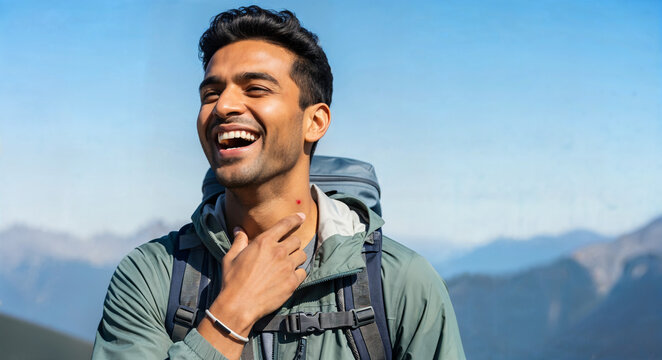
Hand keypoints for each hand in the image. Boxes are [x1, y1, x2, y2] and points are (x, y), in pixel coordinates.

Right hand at [207, 213, 307, 334]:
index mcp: (264, 242)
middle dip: (292, 244)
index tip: (302, 216)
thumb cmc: (233, 280)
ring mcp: (287, 267)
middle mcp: (278, 252)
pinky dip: (298, 273)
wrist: (239, 305)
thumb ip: (239, 241)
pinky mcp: (292, 282)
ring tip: (288, 265)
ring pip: (302, 255)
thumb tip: (239, 230)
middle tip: (286, 251)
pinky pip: (303, 272)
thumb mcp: (231, 257)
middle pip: (296, 240)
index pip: (285, 224)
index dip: (295, 219)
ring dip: (296, 258)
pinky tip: (289, 277)